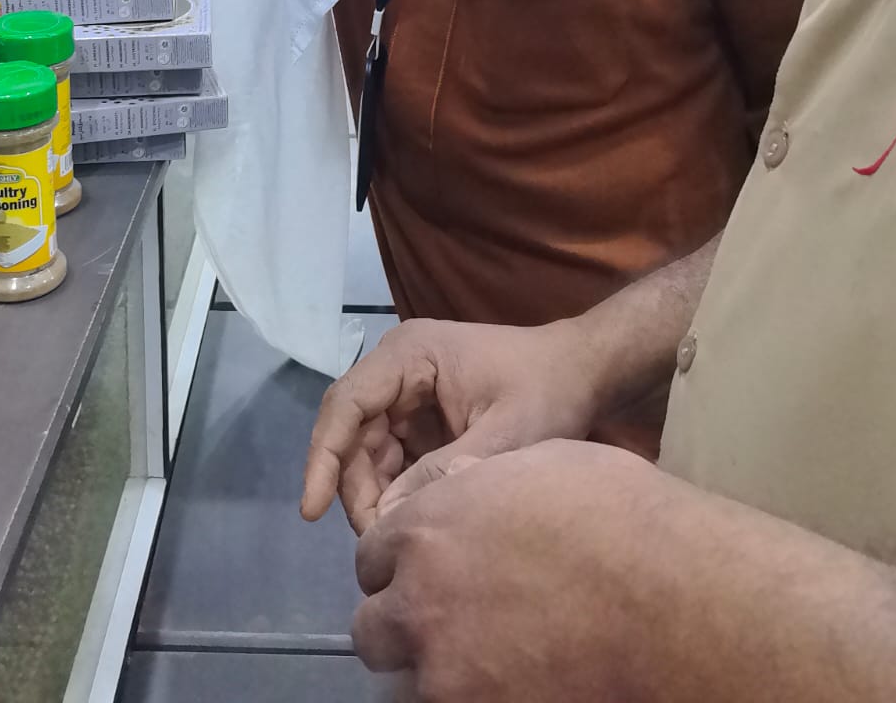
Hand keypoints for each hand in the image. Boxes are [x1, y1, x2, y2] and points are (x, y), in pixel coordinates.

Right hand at [301, 318, 601, 532]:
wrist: (584, 372)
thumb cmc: (548, 392)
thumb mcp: (505, 435)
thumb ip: (445, 473)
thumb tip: (390, 518)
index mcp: (410, 355)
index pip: (347, 404)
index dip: (324, 457)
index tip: (312, 510)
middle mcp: (398, 367)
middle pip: (351, 431)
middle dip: (354, 487)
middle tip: (376, 540)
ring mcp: (408, 390)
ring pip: (367, 448)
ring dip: (373, 492)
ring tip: (395, 535)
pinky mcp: (422, 414)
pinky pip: (391, 454)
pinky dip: (394, 489)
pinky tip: (410, 519)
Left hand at [352, 440, 662, 700]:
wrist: (671, 599)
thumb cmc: (614, 514)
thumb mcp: (535, 464)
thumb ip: (477, 484)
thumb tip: (457, 483)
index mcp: (425, 530)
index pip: (371, 556)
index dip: (400, 563)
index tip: (429, 570)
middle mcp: (418, 603)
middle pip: (373, 628)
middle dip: (402, 621)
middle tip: (448, 620)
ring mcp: (445, 673)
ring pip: (406, 682)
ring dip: (432, 668)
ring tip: (482, 658)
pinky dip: (470, 696)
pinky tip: (511, 682)